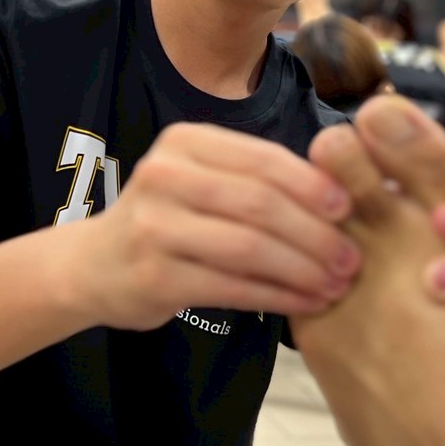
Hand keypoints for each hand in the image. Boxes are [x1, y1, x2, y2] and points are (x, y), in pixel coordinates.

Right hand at [77, 122, 358, 330]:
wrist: (93, 265)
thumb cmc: (166, 220)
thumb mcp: (200, 179)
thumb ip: (254, 178)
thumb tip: (342, 189)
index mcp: (185, 142)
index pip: (263, 159)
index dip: (313, 185)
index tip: (349, 209)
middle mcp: (165, 176)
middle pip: (260, 204)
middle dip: (315, 234)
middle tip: (351, 258)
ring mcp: (155, 227)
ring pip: (250, 248)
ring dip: (303, 270)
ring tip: (335, 285)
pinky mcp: (155, 276)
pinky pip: (233, 288)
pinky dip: (278, 297)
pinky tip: (306, 303)